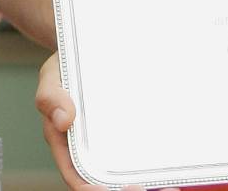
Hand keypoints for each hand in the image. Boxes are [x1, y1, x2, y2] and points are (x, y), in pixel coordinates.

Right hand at [35, 53, 177, 190]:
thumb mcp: (53, 76)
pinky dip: (158, 168)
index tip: (106, 190)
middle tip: (144, 188)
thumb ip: (51, 97)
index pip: (77, 177)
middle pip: (107, 183)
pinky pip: (143, 157)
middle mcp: (90, 151)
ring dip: (148, 185)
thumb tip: (63, 121)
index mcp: (67, 145)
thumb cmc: (66, 66)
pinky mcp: (132, 134)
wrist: (88, 50)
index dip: (92, 189)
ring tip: (170, 187)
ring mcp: (112, 145)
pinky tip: (175, 171)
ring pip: (128, 175)